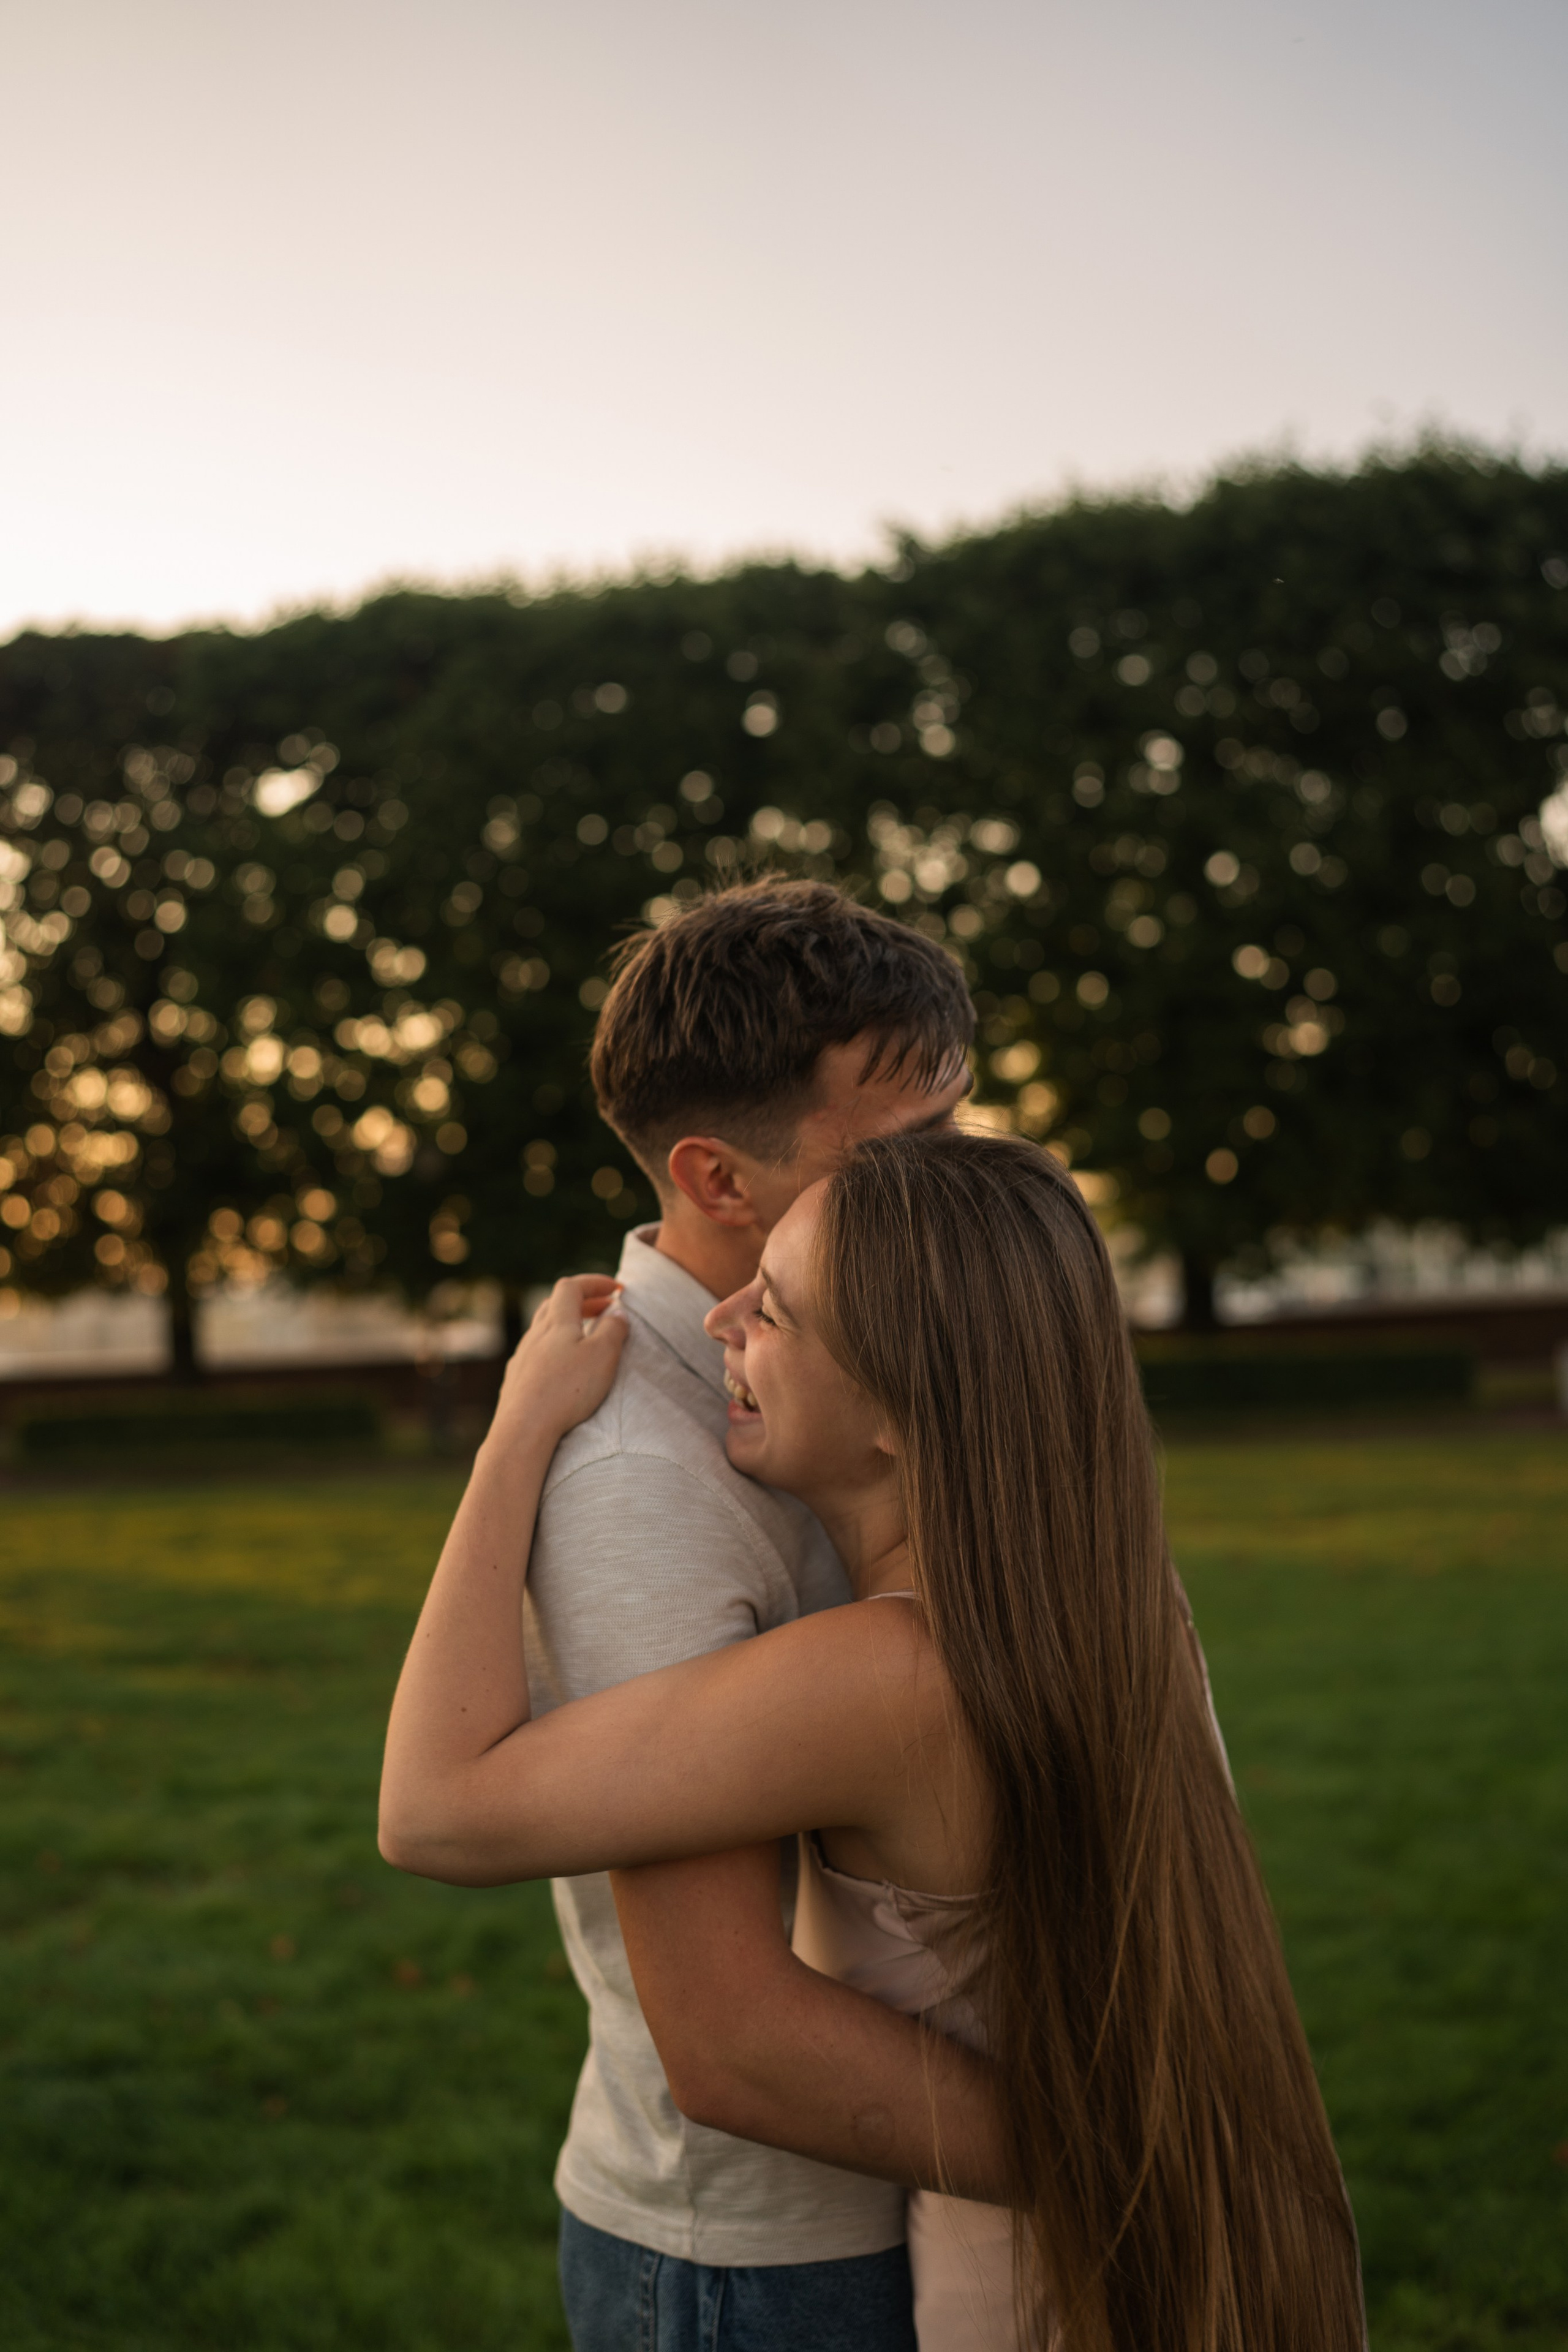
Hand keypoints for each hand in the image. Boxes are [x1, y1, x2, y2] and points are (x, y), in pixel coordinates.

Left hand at [494, 1275, 628, 1446]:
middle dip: (583, 1301)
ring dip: (567, 1324)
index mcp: (556, 1322)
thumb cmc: (567, 1391)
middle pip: (555, 1304)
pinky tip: (563, 1366)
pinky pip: (536, 1353)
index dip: (594, 1282)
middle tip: (606, 1307)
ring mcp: (522, 1357)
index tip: (617, 1288)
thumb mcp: (602, 1356)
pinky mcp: (517, 1380)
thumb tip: (617, 1312)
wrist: (523, 1429)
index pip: (572, 1287)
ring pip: (544, 1329)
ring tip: (587, 1335)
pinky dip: (554, 1347)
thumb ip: (613, 1329)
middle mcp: (535, 1335)